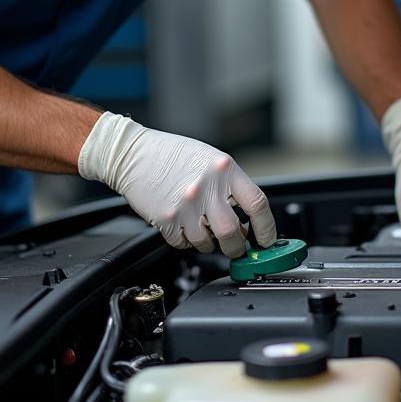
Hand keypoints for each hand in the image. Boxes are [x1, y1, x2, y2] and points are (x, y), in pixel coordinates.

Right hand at [78, 112, 275, 257]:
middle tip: (236, 247)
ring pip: (207, 243)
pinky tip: (184, 225)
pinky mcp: (167, 219)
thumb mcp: (211, 160)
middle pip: (232, 233)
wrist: (133, 154)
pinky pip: (183, 244)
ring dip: (208, 243)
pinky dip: (186, 241)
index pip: (257, 204)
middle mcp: (207, 187)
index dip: (267, 228)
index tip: (267, 240)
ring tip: (203, 228)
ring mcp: (186, 204)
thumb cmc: (173, 155)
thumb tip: (248, 220)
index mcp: (225, 169)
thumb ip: (230, 186)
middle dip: (237, 247)